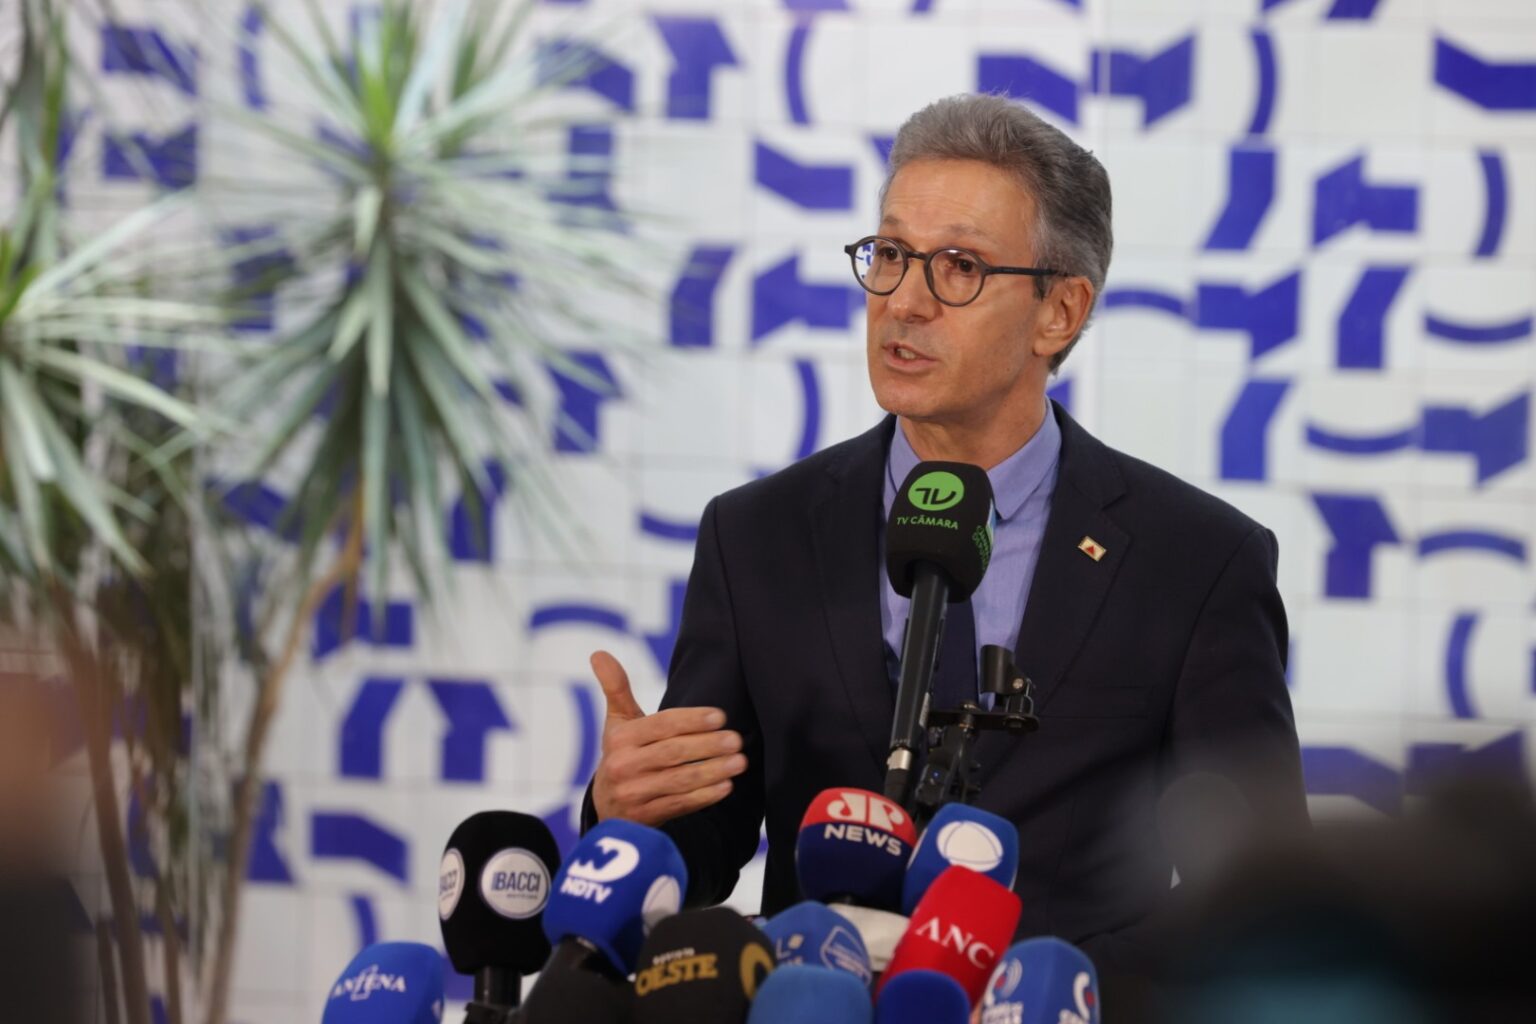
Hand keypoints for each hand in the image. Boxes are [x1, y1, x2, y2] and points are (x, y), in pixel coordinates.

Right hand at [589, 650, 746, 827]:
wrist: (609, 807)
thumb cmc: (624, 754)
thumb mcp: (617, 723)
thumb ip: (616, 688)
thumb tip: (598, 653)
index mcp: (620, 738)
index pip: (661, 725)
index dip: (691, 720)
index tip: (720, 716)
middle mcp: (622, 766)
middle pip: (672, 752)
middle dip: (708, 746)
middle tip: (737, 740)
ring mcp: (633, 794)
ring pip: (679, 780)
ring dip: (713, 770)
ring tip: (740, 762)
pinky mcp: (644, 818)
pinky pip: (679, 804)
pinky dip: (705, 796)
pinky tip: (726, 786)